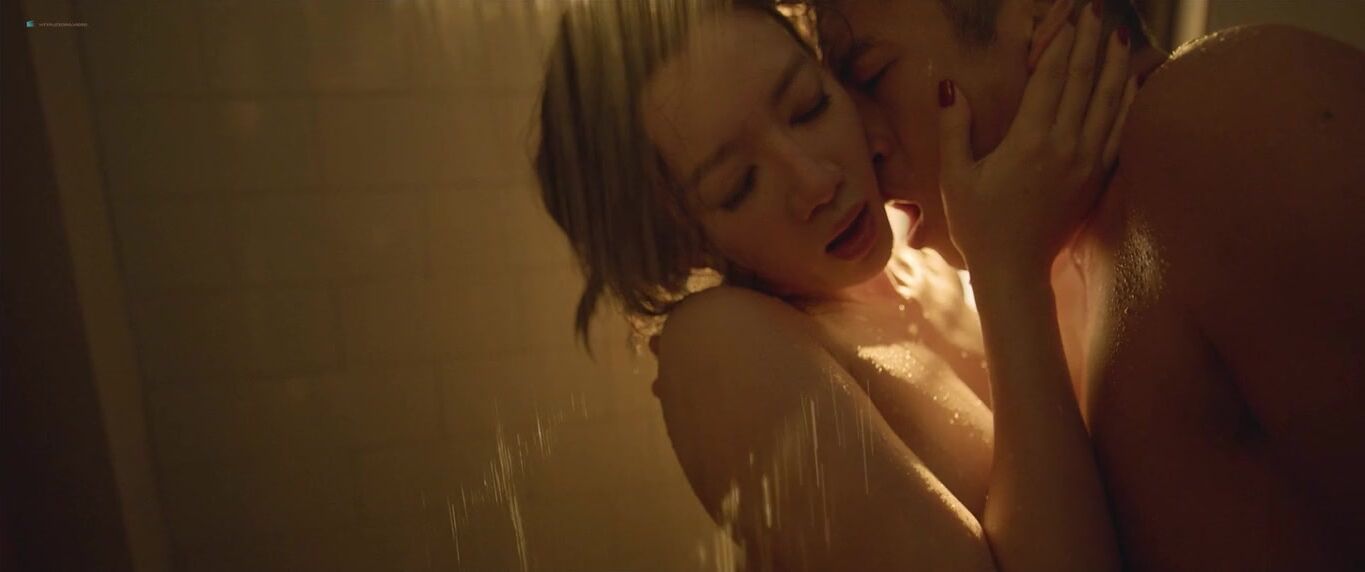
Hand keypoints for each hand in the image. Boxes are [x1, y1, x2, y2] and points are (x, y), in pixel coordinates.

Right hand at [937, 0, 1136, 276]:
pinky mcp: (1097, 177)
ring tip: (1121, 33)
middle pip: (1084, 81)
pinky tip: (1131, 81)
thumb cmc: (979, 225)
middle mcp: (1065, 147)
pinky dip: (1127, 100)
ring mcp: (1087, 162)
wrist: (1015, 270)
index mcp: (1029, 142)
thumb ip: (954, 129)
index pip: (1051, 78)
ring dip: (1116, 63)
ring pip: (1109, 101)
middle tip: (1099, 11)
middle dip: (1092, 41)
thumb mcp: (955, 178)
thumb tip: (947, 85)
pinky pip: (1119, 129)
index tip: (1071, 17)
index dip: (1062, 42)